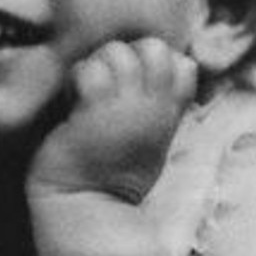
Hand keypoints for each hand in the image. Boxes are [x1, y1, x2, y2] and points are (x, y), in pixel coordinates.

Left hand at [29, 38, 195, 203]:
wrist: (86, 208)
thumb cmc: (111, 172)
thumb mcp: (150, 137)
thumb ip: (157, 102)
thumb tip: (163, 64)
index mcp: (168, 114)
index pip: (182, 63)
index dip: (154, 62)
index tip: (132, 86)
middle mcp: (153, 109)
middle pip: (154, 46)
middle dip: (125, 53)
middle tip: (106, 84)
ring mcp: (126, 111)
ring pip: (117, 52)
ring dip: (95, 65)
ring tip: (86, 94)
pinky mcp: (94, 115)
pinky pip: (89, 71)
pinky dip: (76, 79)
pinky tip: (73, 102)